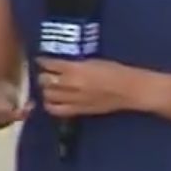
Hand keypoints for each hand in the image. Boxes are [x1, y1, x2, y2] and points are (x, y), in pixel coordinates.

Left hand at [34, 57, 157, 117]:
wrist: (129, 90)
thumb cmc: (114, 71)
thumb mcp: (92, 61)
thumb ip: (74, 63)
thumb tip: (59, 64)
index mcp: (76, 69)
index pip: (51, 64)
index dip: (43, 62)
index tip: (41, 60)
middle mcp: (72, 84)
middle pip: (46, 81)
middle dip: (43, 76)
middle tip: (45, 73)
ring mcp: (74, 99)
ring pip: (48, 95)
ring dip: (46, 90)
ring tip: (48, 87)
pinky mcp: (79, 110)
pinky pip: (57, 110)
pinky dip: (50, 105)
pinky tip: (51, 100)